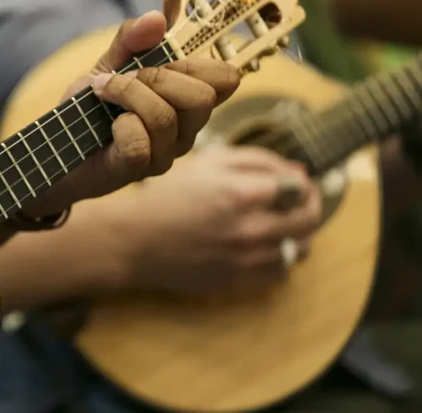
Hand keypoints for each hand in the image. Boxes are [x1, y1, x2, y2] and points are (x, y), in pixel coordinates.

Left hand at [23, 10, 240, 216]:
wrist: (56, 148)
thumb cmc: (89, 109)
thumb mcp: (109, 65)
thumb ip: (131, 40)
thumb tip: (157, 17)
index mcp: (187, 102)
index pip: (227, 79)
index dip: (199, 63)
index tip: (162, 60)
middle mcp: (185, 131)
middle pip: (202, 97)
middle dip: (158, 77)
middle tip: (126, 77)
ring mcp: (164, 154)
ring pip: (164, 117)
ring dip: (127, 94)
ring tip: (104, 94)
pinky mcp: (138, 170)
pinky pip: (139, 141)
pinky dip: (119, 125)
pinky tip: (107, 127)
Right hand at [114, 146, 321, 294]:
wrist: (134, 241)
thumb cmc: (167, 196)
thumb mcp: (207, 163)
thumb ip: (256, 161)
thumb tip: (297, 170)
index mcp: (243, 192)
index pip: (301, 187)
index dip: (302, 182)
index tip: (294, 183)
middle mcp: (251, 228)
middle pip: (308, 219)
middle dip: (308, 206)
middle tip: (296, 202)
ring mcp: (247, 259)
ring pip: (300, 247)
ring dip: (296, 233)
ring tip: (277, 225)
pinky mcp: (240, 282)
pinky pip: (281, 271)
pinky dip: (280, 257)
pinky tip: (262, 246)